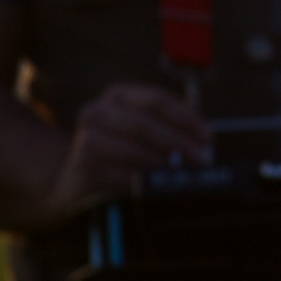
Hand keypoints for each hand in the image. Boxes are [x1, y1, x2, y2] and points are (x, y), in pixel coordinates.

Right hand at [43, 83, 209, 222]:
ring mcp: (86, 134)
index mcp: (118, 94)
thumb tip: (205, 142)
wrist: (72, 179)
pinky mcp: (82, 162)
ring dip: (163, 163)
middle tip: (201, 159)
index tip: (208, 135)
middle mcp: (99, 109)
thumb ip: (170, 129)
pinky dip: (142, 181)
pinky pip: (120, 173)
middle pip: (146, 123)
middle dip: (178, 142)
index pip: (156, 99)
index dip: (185, 117)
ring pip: (134, 148)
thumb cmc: (118, 152)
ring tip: (183, 173)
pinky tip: (157, 186)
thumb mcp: (141, 132)